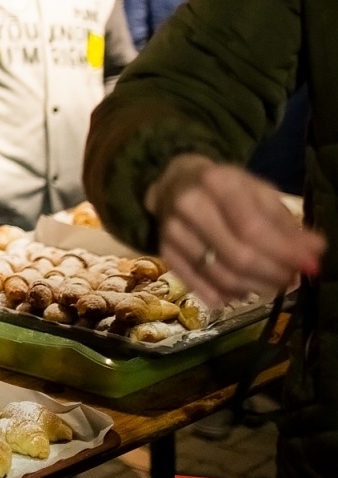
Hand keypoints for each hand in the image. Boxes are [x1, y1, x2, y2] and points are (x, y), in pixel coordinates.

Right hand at [145, 152, 323, 308]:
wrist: (176, 183)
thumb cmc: (225, 188)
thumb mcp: (258, 192)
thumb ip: (285, 223)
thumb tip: (314, 251)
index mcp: (216, 182)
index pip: (253, 228)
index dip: (284, 252)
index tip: (311, 265)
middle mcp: (188, 206)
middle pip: (238, 256)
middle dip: (273, 274)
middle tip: (292, 278)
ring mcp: (172, 231)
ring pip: (220, 275)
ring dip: (255, 287)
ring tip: (272, 284)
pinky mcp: (164, 251)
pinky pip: (198, 285)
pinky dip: (226, 295)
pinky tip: (242, 291)